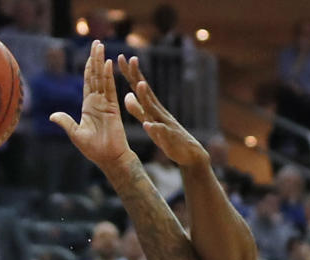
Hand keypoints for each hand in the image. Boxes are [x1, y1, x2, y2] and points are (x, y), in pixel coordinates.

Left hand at [51, 40, 132, 175]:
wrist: (109, 159)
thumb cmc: (94, 150)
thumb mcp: (75, 134)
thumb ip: (65, 122)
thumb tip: (52, 116)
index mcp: (88, 106)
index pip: (88, 82)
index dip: (89, 68)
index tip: (90, 55)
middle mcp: (97, 102)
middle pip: (96, 76)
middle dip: (95, 59)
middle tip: (97, 42)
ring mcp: (106, 103)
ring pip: (102, 78)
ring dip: (101, 62)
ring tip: (100, 46)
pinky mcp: (113, 108)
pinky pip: (110, 89)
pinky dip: (108, 76)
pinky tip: (107, 64)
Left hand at [119, 54, 208, 170]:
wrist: (189, 153)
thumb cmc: (167, 137)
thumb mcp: (149, 121)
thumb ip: (138, 110)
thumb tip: (127, 95)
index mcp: (152, 107)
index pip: (139, 87)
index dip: (130, 73)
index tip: (121, 57)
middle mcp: (158, 111)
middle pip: (146, 91)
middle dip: (137, 76)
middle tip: (130, 59)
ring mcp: (164, 123)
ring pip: (154, 109)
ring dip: (146, 97)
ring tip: (139, 85)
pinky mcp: (169, 138)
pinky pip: (161, 132)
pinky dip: (154, 128)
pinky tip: (148, 125)